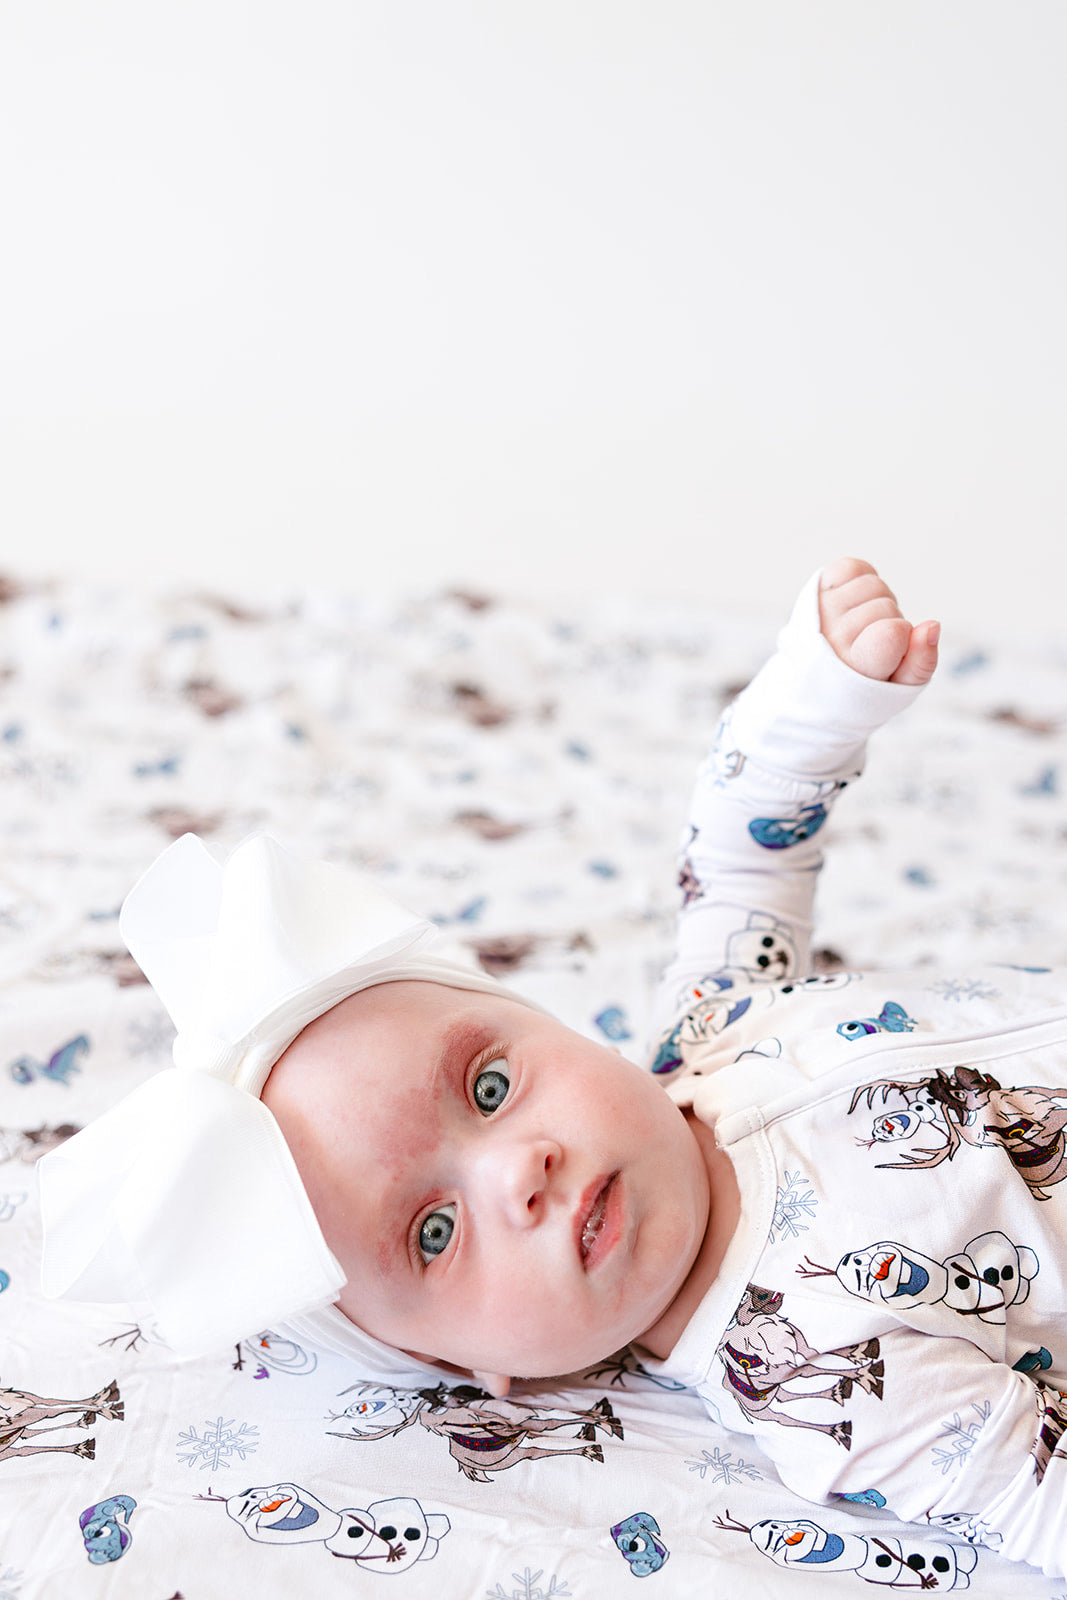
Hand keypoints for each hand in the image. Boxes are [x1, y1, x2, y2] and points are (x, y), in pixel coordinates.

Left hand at [818, 557, 939, 685]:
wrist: (818, 675)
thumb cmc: (865, 681)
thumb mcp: (899, 686)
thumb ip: (921, 663)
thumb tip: (932, 626)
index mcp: (854, 667)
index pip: (890, 634)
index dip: (903, 635)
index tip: (893, 650)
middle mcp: (832, 637)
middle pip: (887, 607)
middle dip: (892, 621)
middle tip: (876, 641)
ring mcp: (822, 610)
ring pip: (873, 586)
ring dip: (879, 601)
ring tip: (866, 624)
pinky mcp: (817, 589)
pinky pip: (853, 568)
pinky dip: (863, 580)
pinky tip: (856, 604)